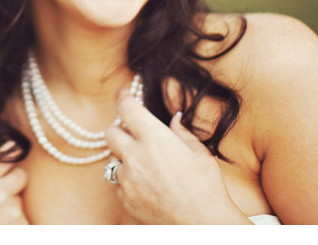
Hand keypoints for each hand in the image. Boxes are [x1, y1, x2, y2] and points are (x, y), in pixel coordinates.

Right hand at [0, 155, 28, 224]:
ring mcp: (13, 212)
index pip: (7, 154)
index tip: (7, 157)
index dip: (7, 158)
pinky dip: (15, 223)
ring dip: (12, 205)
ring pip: (21, 199)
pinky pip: (24, 218)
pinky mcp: (23, 228)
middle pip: (21, 175)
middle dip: (13, 182)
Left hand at [103, 96, 248, 223]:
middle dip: (119, 129)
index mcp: (154, 139)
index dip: (123, 96)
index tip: (124, 92)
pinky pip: (119, 183)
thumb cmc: (207, 187)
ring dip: (124, 157)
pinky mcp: (125, 199)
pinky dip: (128, 180)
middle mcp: (135, 157)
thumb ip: (181, 132)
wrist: (202, 225)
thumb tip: (174, 119)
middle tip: (134, 132)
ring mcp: (127, 180)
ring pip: (113, 159)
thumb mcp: (199, 153)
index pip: (127, 109)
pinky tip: (148, 184)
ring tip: (147, 164)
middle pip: (110, 132)